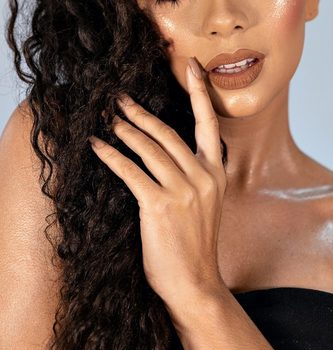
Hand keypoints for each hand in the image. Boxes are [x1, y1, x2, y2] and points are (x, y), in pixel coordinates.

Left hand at [88, 58, 226, 307]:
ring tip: (107, 121)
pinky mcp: (160, 205)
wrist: (195, 283)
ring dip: (124, 131)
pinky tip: (98, 147)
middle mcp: (203, 176)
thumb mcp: (206, 203)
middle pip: (168, 132)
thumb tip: (164, 150)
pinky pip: (131, 171)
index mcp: (216, 173)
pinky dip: (111, 156)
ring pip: (148, 148)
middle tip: (119, 99)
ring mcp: (184, 190)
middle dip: (140, 113)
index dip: (199, 92)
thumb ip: (194, 174)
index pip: (209, 123)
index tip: (192, 66)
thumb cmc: (195, 244)